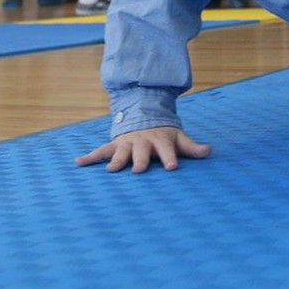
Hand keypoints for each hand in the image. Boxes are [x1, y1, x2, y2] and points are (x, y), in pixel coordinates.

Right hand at [74, 126, 210, 172]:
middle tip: (138, 170)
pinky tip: (78, 162)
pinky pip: (100, 151)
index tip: (172, 168)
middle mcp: (142, 142)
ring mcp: (127, 143)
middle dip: (139, 161)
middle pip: (141, 152)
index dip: (170, 158)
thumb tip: (209, 151)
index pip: (167, 150)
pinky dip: (89, 157)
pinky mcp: (114, 145)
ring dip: (115, 160)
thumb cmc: (164, 136)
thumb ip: (192, 147)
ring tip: (111, 170)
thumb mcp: (179, 139)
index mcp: (160, 141)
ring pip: (120, 152)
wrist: (144, 118)